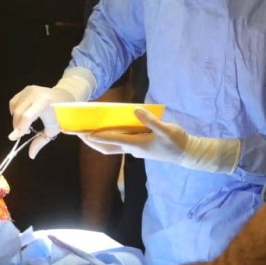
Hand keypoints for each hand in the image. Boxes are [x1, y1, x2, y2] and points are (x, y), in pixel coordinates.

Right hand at [8, 86, 73, 157]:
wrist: (66, 96)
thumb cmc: (61, 115)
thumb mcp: (52, 130)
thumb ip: (40, 142)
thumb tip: (31, 156)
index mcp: (44, 103)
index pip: (27, 117)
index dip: (19, 128)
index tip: (13, 138)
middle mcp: (35, 94)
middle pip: (18, 113)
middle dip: (17, 125)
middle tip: (24, 133)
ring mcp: (30, 90)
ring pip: (14, 108)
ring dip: (16, 119)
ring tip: (26, 125)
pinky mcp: (26, 89)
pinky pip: (14, 102)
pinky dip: (15, 111)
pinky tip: (23, 116)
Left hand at [75, 108, 240, 173]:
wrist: (187, 154)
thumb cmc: (177, 142)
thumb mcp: (166, 129)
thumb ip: (150, 120)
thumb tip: (135, 110)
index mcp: (136, 145)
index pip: (111, 140)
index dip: (95, 136)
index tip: (82, 133)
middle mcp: (133, 149)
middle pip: (106, 147)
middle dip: (91, 141)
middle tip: (78, 133)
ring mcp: (136, 150)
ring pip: (112, 147)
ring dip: (98, 142)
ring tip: (87, 132)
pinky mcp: (141, 148)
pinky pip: (120, 144)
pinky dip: (110, 139)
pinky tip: (109, 132)